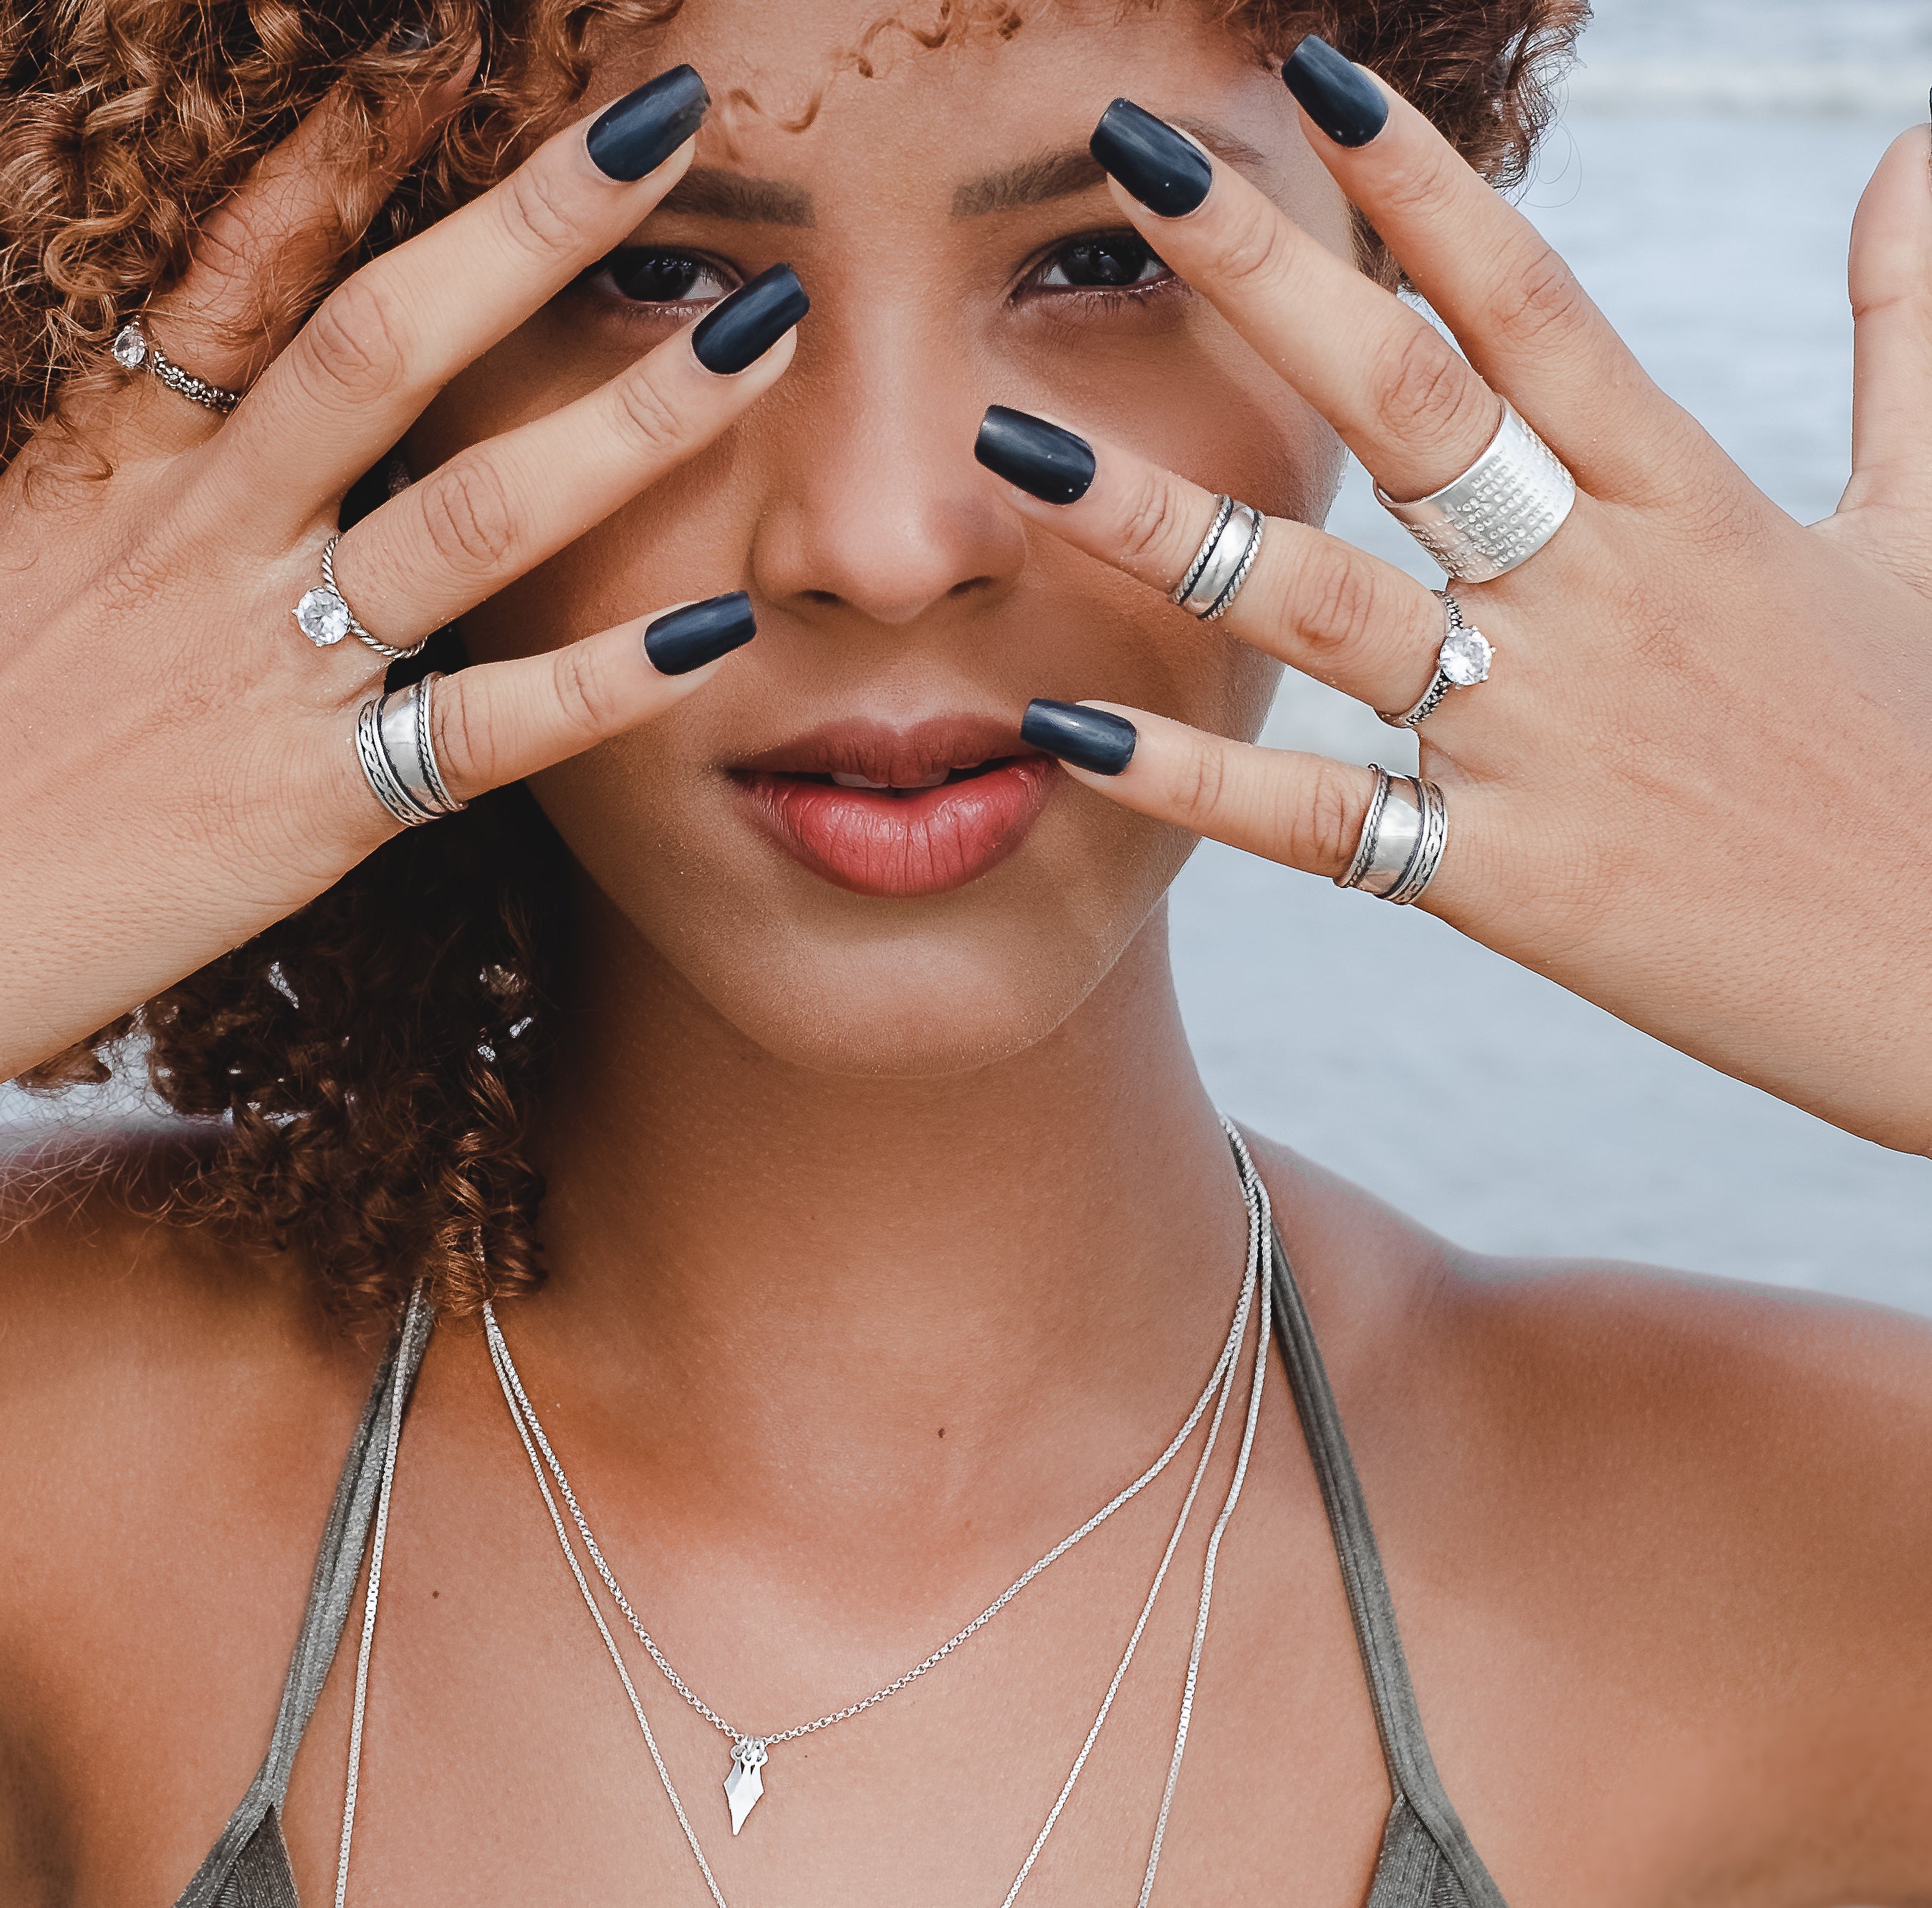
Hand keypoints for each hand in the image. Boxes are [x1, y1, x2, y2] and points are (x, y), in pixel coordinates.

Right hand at [0, 61, 799, 1139]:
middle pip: (387, 336)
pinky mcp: (300, 807)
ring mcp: (254, 666)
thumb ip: (118, 514)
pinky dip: (606, 680)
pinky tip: (719, 632)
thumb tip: (205, 466)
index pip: (243, 266)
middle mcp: (192, 535)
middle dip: (536, 218)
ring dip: (629, 414)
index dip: (352, 147)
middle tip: (669, 119)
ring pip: (473, 508)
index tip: (446, 47)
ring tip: (762, 333)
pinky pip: (488, 728)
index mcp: (103, 462)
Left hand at [982, 47, 1931, 1152]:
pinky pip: (1312, 815)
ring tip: (1011, 448)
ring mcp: (1543, 736)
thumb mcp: (1926, 520)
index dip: (1422, 187)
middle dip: (1267, 273)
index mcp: (1694, 499)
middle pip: (1409, 401)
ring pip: (1317, 601)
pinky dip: (1185, 778)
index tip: (1317, 86)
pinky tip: (1061, 725)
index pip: (1534, 305)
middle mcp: (1601, 596)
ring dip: (1156, 519)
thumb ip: (1905, 332)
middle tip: (1132, 157)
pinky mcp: (1505, 878)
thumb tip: (1917, 153)